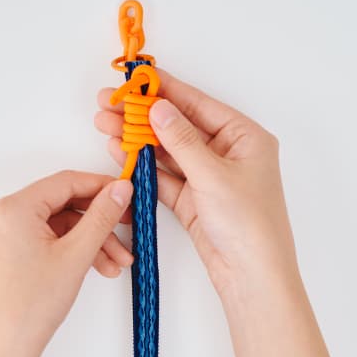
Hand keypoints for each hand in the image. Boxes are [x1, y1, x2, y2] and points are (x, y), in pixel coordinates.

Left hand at [0, 171, 133, 356]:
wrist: (6, 350)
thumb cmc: (32, 306)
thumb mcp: (77, 254)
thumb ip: (102, 216)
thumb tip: (121, 188)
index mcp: (13, 208)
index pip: (66, 182)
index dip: (101, 187)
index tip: (127, 194)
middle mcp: (2, 214)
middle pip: (63, 205)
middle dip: (99, 223)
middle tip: (128, 229)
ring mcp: (3, 233)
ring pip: (59, 224)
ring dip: (90, 240)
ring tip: (117, 262)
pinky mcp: (8, 250)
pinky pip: (48, 238)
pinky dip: (73, 249)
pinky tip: (98, 266)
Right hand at [95, 69, 298, 298]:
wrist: (251, 276)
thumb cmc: (248, 223)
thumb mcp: (213, 175)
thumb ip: (181, 140)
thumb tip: (158, 108)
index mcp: (245, 137)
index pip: (199, 105)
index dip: (166, 90)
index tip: (136, 80)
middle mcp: (227, 153)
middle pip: (179, 126)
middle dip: (143, 116)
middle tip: (110, 104)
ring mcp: (209, 177)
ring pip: (168, 151)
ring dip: (138, 140)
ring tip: (106, 124)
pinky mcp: (194, 200)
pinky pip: (165, 176)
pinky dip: (144, 166)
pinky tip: (120, 151)